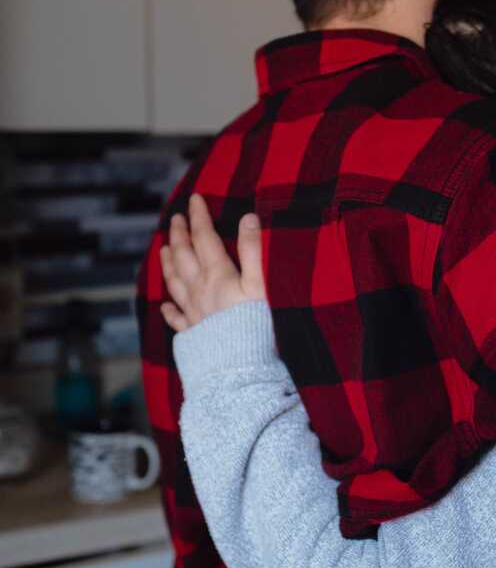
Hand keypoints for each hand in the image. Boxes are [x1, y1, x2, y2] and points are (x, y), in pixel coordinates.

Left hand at [160, 194, 265, 331]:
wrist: (240, 368)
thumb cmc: (256, 326)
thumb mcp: (262, 285)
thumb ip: (253, 250)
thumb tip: (247, 217)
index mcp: (218, 275)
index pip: (204, 238)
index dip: (199, 216)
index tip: (194, 199)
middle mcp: (199, 290)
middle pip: (184, 256)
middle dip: (179, 234)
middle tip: (175, 218)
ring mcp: (193, 313)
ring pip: (174, 282)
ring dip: (167, 262)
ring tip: (163, 249)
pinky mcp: (193, 334)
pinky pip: (176, 317)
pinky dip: (169, 308)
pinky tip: (166, 305)